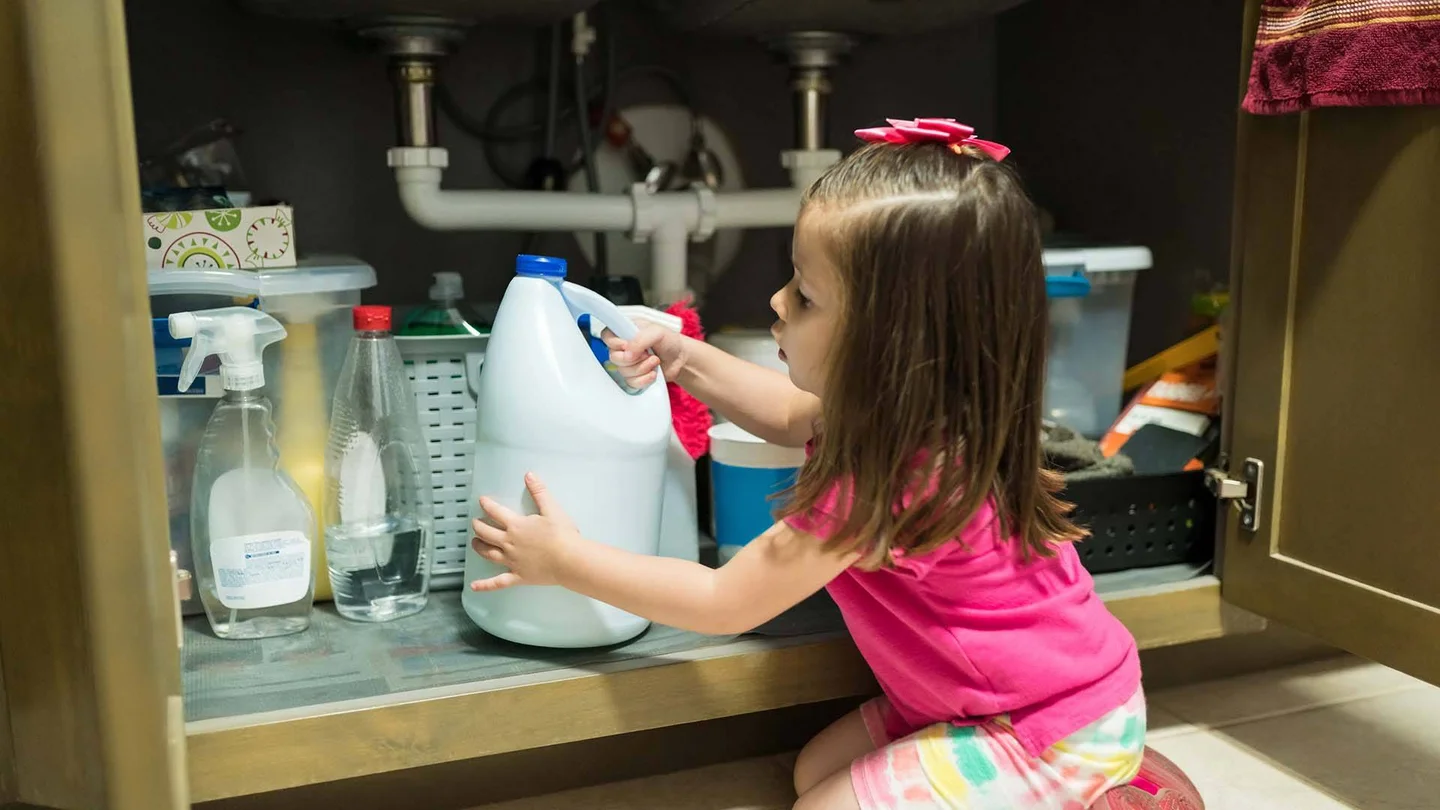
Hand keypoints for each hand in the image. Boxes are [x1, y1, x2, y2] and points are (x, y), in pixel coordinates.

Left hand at [470, 473, 583, 590]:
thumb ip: (539, 492)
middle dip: (478, 526)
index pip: (495, 512)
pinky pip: (498, 582)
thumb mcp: (552, 509)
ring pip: (488, 554)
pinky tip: (474, 586)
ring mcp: (512, 561)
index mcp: (516, 526)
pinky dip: (485, 585)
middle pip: (486, 533)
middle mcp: (509, 543)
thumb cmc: (562, 534)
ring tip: (474, 543)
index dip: (487, 505)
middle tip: (475, 522)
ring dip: (479, 547)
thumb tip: (529, 475)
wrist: (570, 559)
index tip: (482, 501)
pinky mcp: (518, 576)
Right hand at [602, 324, 686, 389]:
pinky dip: (644, 379)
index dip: (616, 343)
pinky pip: (631, 382)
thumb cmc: (669, 341)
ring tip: (654, 360)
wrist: (680, 358)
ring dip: (642, 368)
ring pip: (623, 371)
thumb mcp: (657, 332)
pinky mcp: (634, 377)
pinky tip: (653, 372)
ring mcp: (628, 363)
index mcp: (626, 331)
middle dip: (634, 358)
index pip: (607, 336)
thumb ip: (640, 339)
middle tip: (647, 353)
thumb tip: (627, 354)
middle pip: (614, 357)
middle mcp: (624, 347)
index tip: (628, 344)